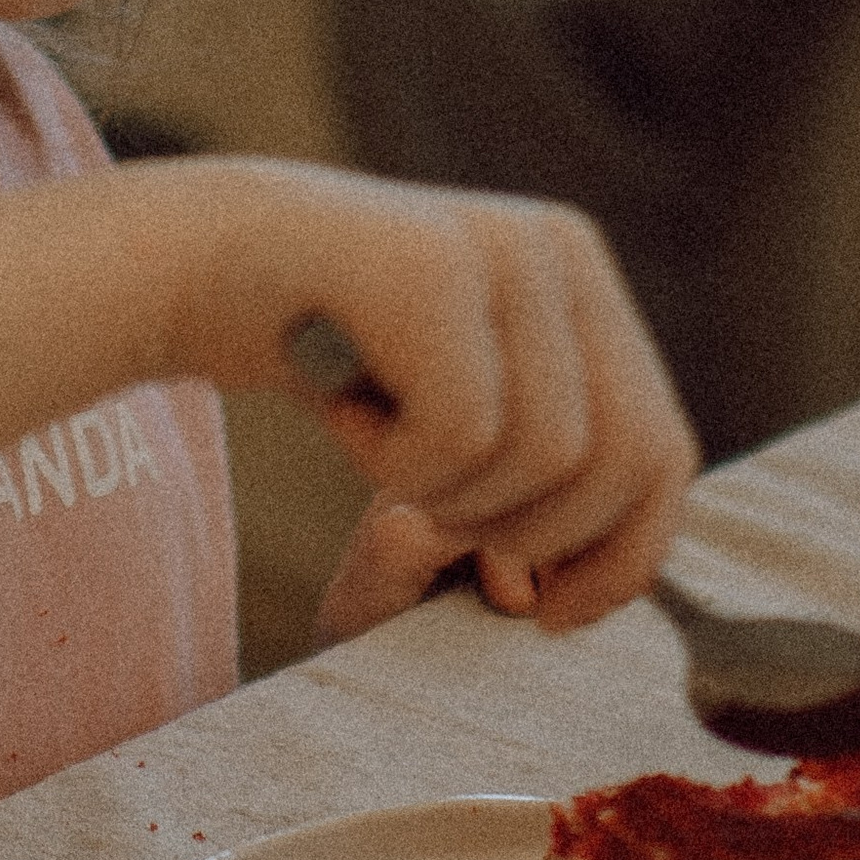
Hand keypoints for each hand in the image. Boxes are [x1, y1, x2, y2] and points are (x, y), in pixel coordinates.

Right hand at [183, 174, 694, 631]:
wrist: (196, 262)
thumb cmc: (324, 345)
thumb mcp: (457, 389)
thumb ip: (542, 445)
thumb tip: (636, 574)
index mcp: (579, 270)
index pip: (663, 447)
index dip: (626, 554)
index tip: (554, 613)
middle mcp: (559, 247)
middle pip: (623, 461)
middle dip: (537, 535)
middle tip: (440, 526)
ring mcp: (504, 250)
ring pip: (547, 458)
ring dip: (447, 495)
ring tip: (378, 442)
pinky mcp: (440, 269)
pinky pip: (462, 438)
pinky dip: (395, 462)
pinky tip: (345, 410)